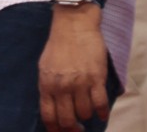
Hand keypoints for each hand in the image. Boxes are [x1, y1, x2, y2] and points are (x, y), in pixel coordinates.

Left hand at [38, 4, 109, 131]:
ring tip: (87, 111)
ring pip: (84, 113)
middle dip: (72, 129)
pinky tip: (101, 113)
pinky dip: (102, 112)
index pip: (48, 116)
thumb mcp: (45, 67)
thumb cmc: (58, 45)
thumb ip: (48, 87)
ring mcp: (79, 83)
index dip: (55, 130)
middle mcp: (62, 86)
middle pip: (67, 120)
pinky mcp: (96, 78)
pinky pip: (100, 104)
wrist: (74, 24)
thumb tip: (52, 109)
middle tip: (77, 129)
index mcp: (46, 83)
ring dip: (86, 116)